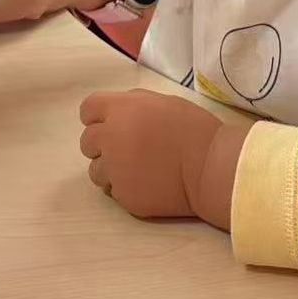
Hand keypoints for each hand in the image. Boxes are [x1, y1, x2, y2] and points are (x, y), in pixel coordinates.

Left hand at [78, 89, 249, 228]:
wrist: (211, 168)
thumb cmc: (194, 130)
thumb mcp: (163, 102)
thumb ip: (134, 105)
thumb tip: (118, 113)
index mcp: (121, 110)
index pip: (87, 109)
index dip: (97, 117)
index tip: (110, 124)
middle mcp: (110, 138)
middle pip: (87, 142)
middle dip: (102, 144)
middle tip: (128, 149)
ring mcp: (115, 170)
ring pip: (95, 171)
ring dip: (111, 169)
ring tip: (139, 169)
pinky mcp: (124, 196)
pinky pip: (114, 191)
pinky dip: (127, 188)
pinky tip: (149, 184)